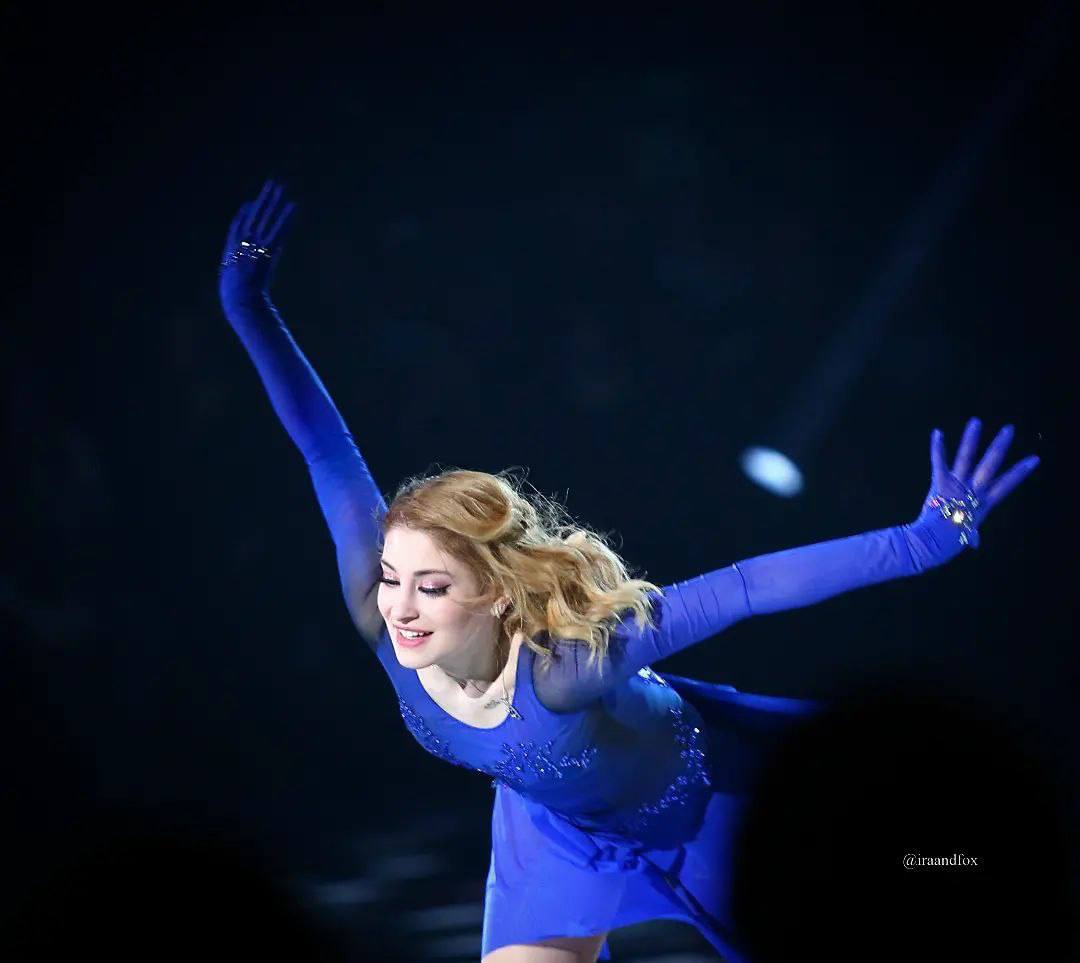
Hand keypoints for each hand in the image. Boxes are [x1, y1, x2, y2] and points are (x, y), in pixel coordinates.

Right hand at [219, 179, 296, 303]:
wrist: (240, 299)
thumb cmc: (234, 296)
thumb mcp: (230, 282)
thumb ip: (234, 273)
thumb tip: (236, 272)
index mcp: (231, 248)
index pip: (237, 224)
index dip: (244, 212)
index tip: (250, 202)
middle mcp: (243, 241)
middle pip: (254, 214)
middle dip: (263, 198)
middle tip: (272, 183)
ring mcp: (256, 244)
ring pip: (266, 217)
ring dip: (274, 200)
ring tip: (281, 186)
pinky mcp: (268, 249)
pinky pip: (279, 230)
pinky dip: (286, 217)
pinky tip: (292, 205)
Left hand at [910, 417, 1039, 555]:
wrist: (932, 543)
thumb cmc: (949, 542)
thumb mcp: (966, 536)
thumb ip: (971, 534)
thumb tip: (974, 542)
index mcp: (983, 503)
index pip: (1006, 484)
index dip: (1020, 471)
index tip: (1034, 459)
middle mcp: (973, 491)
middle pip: (990, 465)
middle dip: (999, 446)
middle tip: (1009, 428)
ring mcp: (956, 486)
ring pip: (966, 458)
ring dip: (971, 439)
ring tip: (976, 421)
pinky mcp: (939, 484)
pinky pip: (938, 462)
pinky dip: (937, 447)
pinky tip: (937, 432)